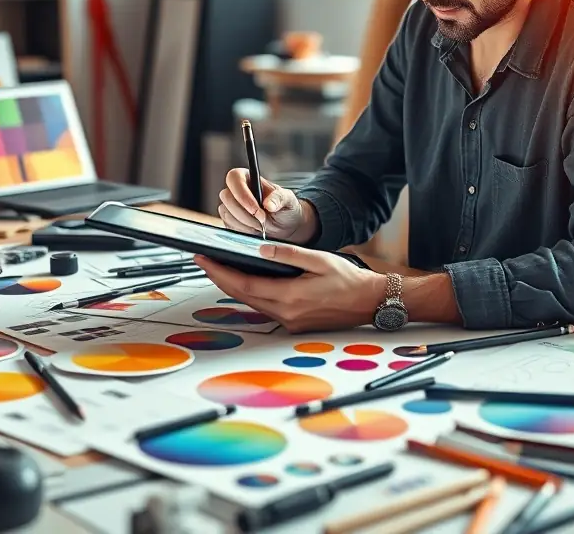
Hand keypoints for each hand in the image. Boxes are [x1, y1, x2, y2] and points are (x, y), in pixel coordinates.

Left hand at [193, 242, 385, 332]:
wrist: (369, 302)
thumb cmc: (349, 280)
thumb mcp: (320, 259)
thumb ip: (288, 254)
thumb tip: (260, 248)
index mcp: (291, 296)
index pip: (244, 285)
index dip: (220, 272)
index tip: (204, 259)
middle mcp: (286, 313)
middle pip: (242, 297)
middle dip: (219, 279)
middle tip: (203, 262)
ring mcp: (290, 322)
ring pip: (251, 304)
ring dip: (233, 287)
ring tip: (219, 269)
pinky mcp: (294, 324)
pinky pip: (264, 308)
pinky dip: (250, 294)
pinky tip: (245, 282)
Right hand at [218, 168, 315, 242]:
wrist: (284, 225)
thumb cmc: (284, 208)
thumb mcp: (288, 199)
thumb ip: (280, 198)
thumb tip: (268, 204)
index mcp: (248, 177)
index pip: (234, 178)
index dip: (242, 195)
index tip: (256, 210)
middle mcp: (236, 190)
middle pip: (227, 197)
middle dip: (245, 213)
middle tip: (262, 220)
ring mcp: (230, 205)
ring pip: (226, 213)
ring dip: (245, 224)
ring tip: (261, 224)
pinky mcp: (228, 220)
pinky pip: (228, 225)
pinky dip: (242, 230)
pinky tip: (254, 229)